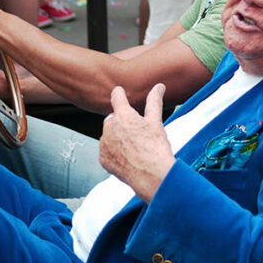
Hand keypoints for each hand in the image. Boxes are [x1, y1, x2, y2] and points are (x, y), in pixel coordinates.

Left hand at [99, 84, 174, 201]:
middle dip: (122, 122)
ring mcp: (104, 144)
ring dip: (118, 137)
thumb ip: (154, 101)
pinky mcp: (103, 159)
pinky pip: (107, 151)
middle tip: (138, 132)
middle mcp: (109, 128)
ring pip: (110, 135)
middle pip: (114, 118)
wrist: (150, 175)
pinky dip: (115, 152)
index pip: (116, 96)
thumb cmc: (155, 148)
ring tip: (135, 147)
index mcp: (123, 115)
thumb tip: (159, 87)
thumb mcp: (156, 121)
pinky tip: (128, 157)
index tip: (120, 92)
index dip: (119, 93)